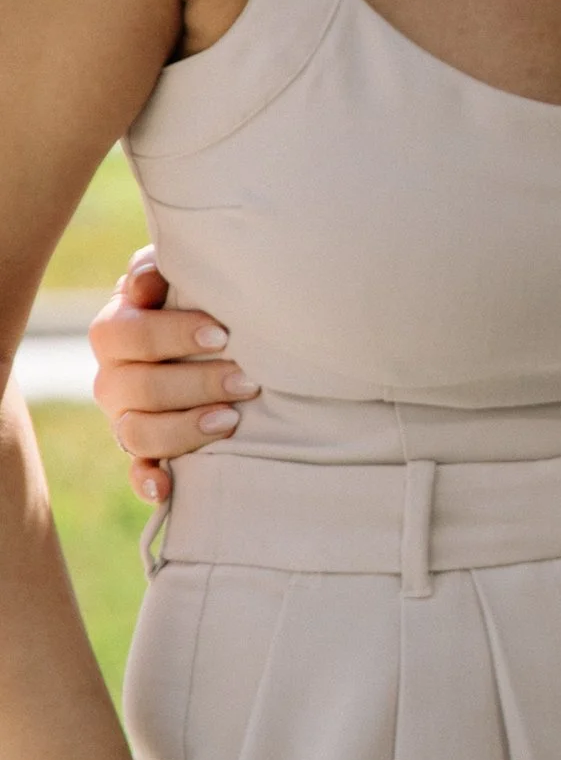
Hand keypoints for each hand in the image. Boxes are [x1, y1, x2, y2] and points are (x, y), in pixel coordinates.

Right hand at [91, 253, 255, 503]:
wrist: (207, 338)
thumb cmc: (195, 301)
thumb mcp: (179, 277)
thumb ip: (160, 269)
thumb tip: (148, 278)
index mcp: (115, 330)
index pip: (129, 334)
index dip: (173, 335)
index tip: (223, 334)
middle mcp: (113, 377)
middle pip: (138, 387)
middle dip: (196, 384)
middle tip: (247, 381)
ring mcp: (124, 417)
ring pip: (137, 433)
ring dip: (182, 430)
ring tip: (231, 421)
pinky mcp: (141, 452)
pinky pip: (136, 473)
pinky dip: (147, 483)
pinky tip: (167, 489)